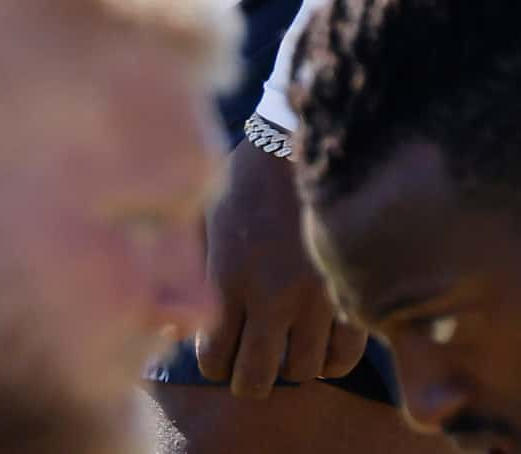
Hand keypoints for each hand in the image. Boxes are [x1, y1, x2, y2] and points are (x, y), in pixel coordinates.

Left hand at [195, 137, 368, 397]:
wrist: (301, 141)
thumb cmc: (245, 176)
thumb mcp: (205, 219)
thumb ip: (191, 274)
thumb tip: (170, 325)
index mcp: (229, 279)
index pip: (214, 358)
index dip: (213, 361)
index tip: (218, 350)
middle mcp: (272, 297)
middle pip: (256, 378)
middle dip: (247, 379)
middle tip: (249, 367)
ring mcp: (315, 297)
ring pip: (302, 370)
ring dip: (290, 367)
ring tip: (285, 351)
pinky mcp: (350, 290)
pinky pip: (345, 354)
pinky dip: (331, 360)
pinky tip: (320, 347)